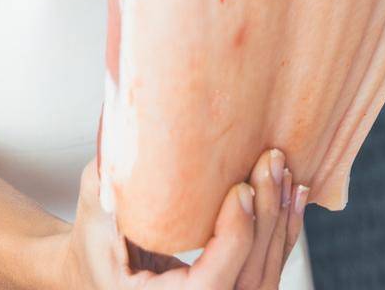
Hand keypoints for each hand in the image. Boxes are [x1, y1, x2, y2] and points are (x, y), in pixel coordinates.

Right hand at [60, 149, 306, 289]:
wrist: (94, 269)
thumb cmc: (92, 237)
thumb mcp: (93, 200)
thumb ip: (113, 168)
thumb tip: (128, 112)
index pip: (210, 286)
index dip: (233, 241)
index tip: (241, 189)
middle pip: (247, 282)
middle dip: (266, 221)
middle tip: (270, 164)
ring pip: (262, 280)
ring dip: (280, 225)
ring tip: (284, 174)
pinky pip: (263, 274)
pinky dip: (282, 236)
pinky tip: (292, 197)